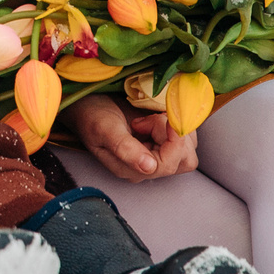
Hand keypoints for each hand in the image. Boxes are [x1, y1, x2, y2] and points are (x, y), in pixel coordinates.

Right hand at [63, 92, 199, 182]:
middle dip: (174, 136)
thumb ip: (125, 148)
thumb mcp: (104, 130)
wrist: (85, 104)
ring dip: (176, 130)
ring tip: (152, 116)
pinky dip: (177, 125)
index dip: (173, 141)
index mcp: (132, 170)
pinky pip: (184, 139)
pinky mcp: (161, 142)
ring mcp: (156, 154)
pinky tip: (156, 115)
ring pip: (187, 150)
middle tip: (152, 118)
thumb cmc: (91, 116)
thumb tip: (149, 168)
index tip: (165, 117)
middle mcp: (147, 167)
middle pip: (183, 160)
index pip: (167, 164)